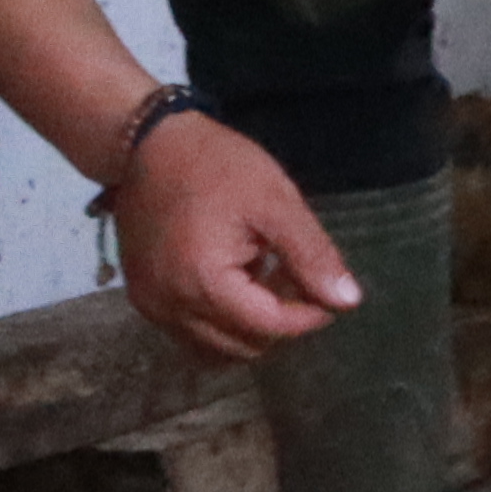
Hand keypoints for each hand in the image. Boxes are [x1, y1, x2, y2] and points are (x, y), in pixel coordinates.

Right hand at [105, 116, 362, 360]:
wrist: (149, 144)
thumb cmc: (217, 166)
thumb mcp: (275, 202)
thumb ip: (312, 255)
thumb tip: (347, 301)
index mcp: (203, 283)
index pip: (269, 327)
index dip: (308, 316)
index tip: (328, 291)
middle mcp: (169, 307)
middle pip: (242, 346)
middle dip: (279, 323)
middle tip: (297, 280)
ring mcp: (150, 306)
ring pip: (214, 347)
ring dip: (249, 326)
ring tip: (267, 279)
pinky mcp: (143, 297)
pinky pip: (189, 332)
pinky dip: (220, 320)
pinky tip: (237, 281)